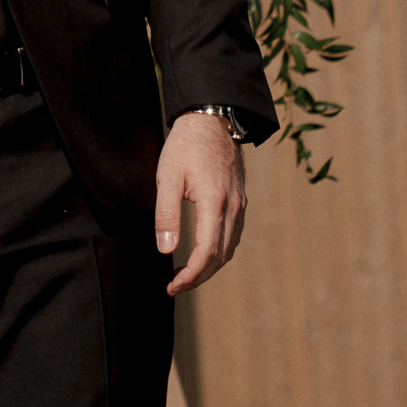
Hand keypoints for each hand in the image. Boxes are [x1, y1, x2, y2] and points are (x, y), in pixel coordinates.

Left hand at [156, 110, 246, 294]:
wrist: (211, 120)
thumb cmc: (185, 146)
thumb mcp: (168, 176)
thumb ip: (167, 213)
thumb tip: (165, 250)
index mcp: (214, 201)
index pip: (206, 251)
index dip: (190, 275)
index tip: (172, 286)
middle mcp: (233, 207)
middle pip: (220, 256)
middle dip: (197, 277)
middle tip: (174, 287)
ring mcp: (240, 204)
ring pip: (229, 249)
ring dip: (209, 267)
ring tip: (185, 275)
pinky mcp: (240, 201)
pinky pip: (233, 236)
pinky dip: (218, 252)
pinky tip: (201, 254)